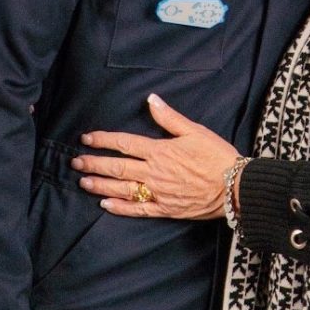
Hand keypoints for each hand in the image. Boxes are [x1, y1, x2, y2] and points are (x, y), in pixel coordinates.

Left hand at [72, 94, 238, 218]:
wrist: (234, 186)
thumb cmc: (217, 156)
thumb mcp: (195, 131)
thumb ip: (170, 117)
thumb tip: (151, 100)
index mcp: (160, 151)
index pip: (124, 143)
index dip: (103, 140)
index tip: (86, 138)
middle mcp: (154, 173)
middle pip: (117, 167)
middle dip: (94, 163)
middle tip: (75, 161)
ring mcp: (158, 193)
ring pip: (122, 189)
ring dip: (101, 184)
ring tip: (83, 181)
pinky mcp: (165, 209)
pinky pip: (138, 210)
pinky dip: (120, 208)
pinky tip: (105, 205)